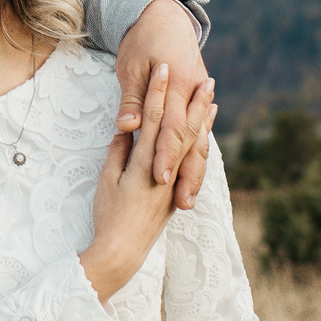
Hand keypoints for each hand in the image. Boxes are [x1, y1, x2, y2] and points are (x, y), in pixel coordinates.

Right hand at [81, 64, 216, 301]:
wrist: (122, 251)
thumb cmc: (109, 215)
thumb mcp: (107, 179)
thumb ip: (120, 150)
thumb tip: (128, 127)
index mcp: (144, 163)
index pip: (153, 119)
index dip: (157, 92)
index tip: (162, 69)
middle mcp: (165, 170)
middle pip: (182, 129)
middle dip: (194, 103)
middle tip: (207, 79)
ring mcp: (175, 182)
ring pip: (194, 146)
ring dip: (203, 122)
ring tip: (213, 102)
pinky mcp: (177, 194)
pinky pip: (194, 163)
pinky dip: (201, 145)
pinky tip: (205, 135)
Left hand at [114, 0, 214, 209]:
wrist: (163, 16)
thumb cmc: (141, 41)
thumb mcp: (130, 67)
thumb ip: (131, 100)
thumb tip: (128, 128)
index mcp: (176, 84)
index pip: (171, 129)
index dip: (165, 156)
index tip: (159, 180)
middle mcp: (193, 94)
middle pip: (190, 141)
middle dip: (185, 174)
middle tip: (179, 204)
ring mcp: (199, 97)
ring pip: (199, 140)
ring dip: (195, 170)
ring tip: (188, 198)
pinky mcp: (198, 100)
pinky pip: (200, 131)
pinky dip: (198, 153)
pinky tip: (195, 173)